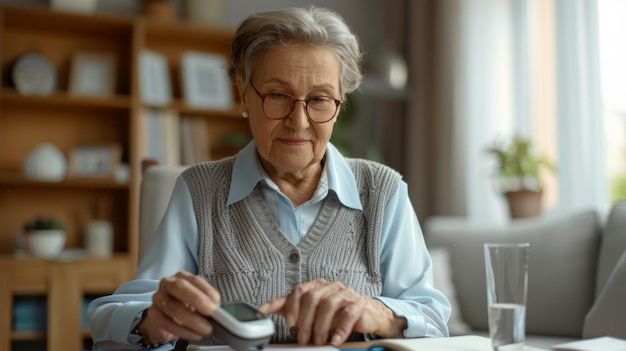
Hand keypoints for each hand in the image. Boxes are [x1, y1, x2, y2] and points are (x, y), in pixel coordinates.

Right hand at [136, 271, 220, 344]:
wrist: (165, 321)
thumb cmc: (185, 307)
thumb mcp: (198, 302)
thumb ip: (206, 302)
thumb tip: (218, 310)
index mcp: (182, 277)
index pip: (194, 280)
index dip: (206, 290)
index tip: (216, 302)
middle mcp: (167, 284)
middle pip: (179, 287)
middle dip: (196, 299)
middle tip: (210, 312)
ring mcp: (158, 298)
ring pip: (172, 307)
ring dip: (192, 320)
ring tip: (206, 329)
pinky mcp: (153, 314)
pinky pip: (167, 322)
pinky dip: (183, 331)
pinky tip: (194, 335)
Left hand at [259, 279, 405, 345]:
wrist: (367, 314)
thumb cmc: (337, 313)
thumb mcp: (313, 311)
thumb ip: (292, 308)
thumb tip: (266, 309)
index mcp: (316, 286)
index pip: (297, 291)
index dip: (287, 305)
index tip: (281, 319)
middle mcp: (329, 287)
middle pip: (311, 298)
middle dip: (304, 321)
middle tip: (302, 338)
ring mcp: (344, 294)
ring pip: (328, 305)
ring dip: (320, 327)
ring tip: (318, 341)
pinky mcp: (357, 305)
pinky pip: (347, 315)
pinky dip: (339, 330)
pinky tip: (334, 340)